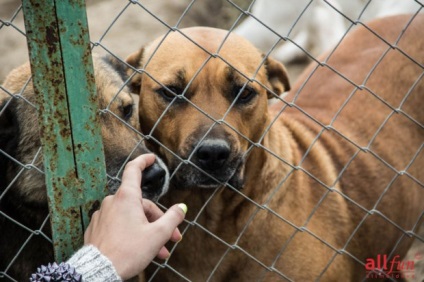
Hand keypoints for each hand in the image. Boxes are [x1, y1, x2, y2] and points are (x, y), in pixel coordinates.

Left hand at [84, 154, 185, 279]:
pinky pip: (118, 226)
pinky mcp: (96, 229)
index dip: (144, 161)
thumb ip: (172, 218)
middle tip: (171, 237)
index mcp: (126, 197)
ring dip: (147, 231)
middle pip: (140, 204)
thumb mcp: (157, 234)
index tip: (151, 158)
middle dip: (158, 220)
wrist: (98, 272)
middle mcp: (112, 202)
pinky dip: (131, 234)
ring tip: (159, 251)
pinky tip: (139, 250)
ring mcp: (102, 215)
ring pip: (131, 218)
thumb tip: (182, 208)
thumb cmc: (128, 252)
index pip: (134, 170)